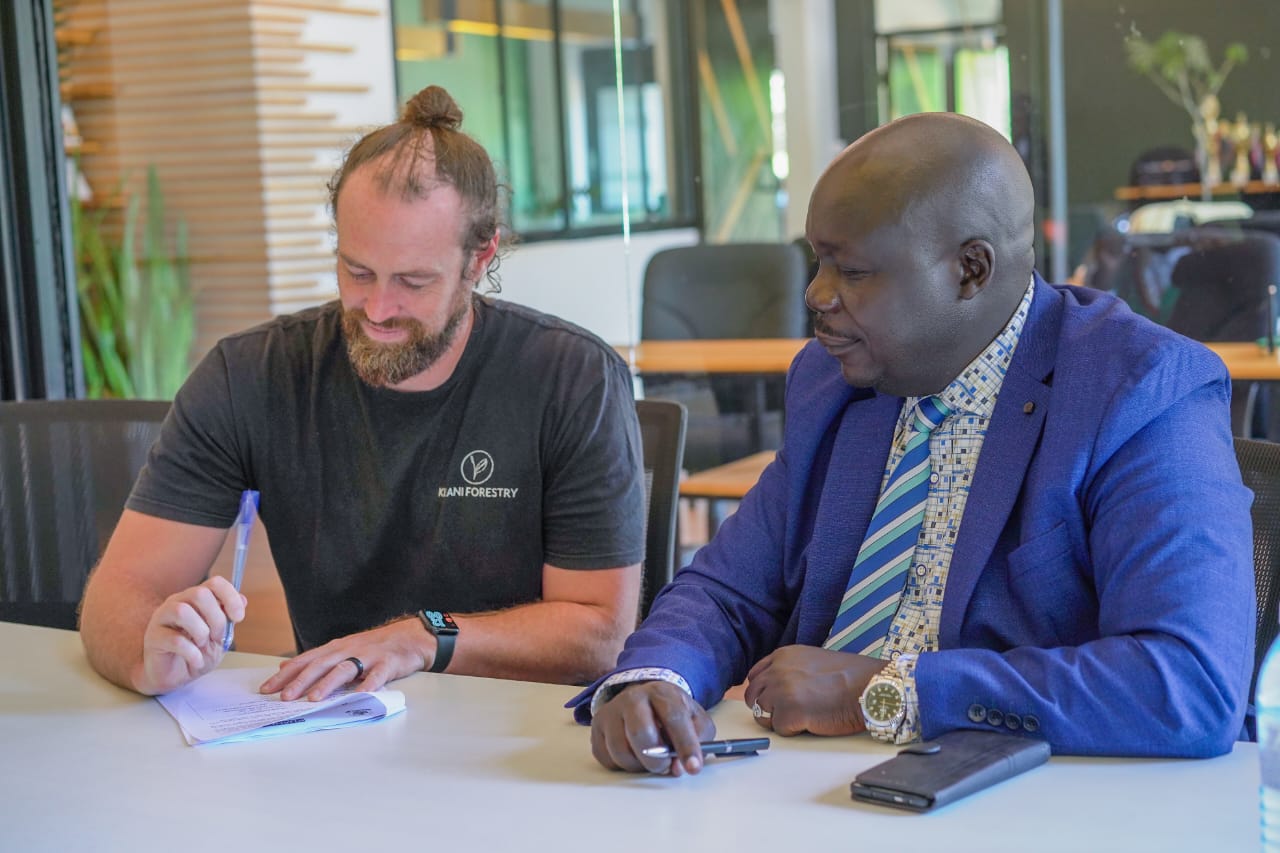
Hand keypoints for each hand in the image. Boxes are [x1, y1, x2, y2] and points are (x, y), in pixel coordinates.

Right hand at [137, 576, 245, 694]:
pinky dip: (192, 653)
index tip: (239, 617)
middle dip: (216, 618)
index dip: (230, 597)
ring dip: (201, 632)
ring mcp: (162, 618)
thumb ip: (228, 618)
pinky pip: (175, 640)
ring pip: (182, 611)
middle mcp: (177, 602)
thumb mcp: (220, 636)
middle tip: (218, 637)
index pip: (215, 583)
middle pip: (199, 594)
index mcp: (195, 599)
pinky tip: (196, 660)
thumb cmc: (197, 652)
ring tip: (202, 646)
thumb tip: (243, 600)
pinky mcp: (153, 638)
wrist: (175, 676)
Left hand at [259, 618, 431, 700]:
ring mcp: (368, 656)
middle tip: (284, 697)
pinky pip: (377, 675)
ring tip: (314, 699)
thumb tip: (285, 665)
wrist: (409, 636)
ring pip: (344, 669)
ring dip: (327, 684)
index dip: (285, 674)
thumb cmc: (373, 646)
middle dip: (301, 681)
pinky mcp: (388, 663)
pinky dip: (368, 685)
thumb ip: (315, 659)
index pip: (305, 660)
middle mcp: (348, 650)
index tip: (267, 689)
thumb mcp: (342, 648)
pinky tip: (360, 695)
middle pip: (321, 664)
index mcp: (335, 648)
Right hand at [590, 681, 715, 775]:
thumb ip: (698, 741)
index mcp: (661, 692)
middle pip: (640, 733)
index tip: (692, 767)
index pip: (674, 718)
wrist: (643, 700)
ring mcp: (611, 712)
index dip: (686, 745)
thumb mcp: (694, 720)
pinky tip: (633, 755)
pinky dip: (623, 766)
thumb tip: (679, 766)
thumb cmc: (671, 714)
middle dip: (656, 759)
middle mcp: (633, 697)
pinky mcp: (597, 728)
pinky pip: (607, 758)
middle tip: (665, 767)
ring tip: (649, 760)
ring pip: (621, 751)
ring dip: (639, 765)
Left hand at [742, 645, 883, 735]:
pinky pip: (779, 729)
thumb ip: (789, 670)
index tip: (775, 700)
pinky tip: (812, 721)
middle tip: (790, 714)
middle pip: (753, 696)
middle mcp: (776, 671)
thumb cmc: (849, 676)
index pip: (755, 676)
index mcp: (782, 656)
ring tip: (805, 716)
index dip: (764, 691)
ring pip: (762, 714)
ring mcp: (780, 692)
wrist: (869, 686)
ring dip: (779, 720)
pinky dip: (793, 730)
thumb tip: (775, 689)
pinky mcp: (788, 713)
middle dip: (767, 708)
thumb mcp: (811, 661)